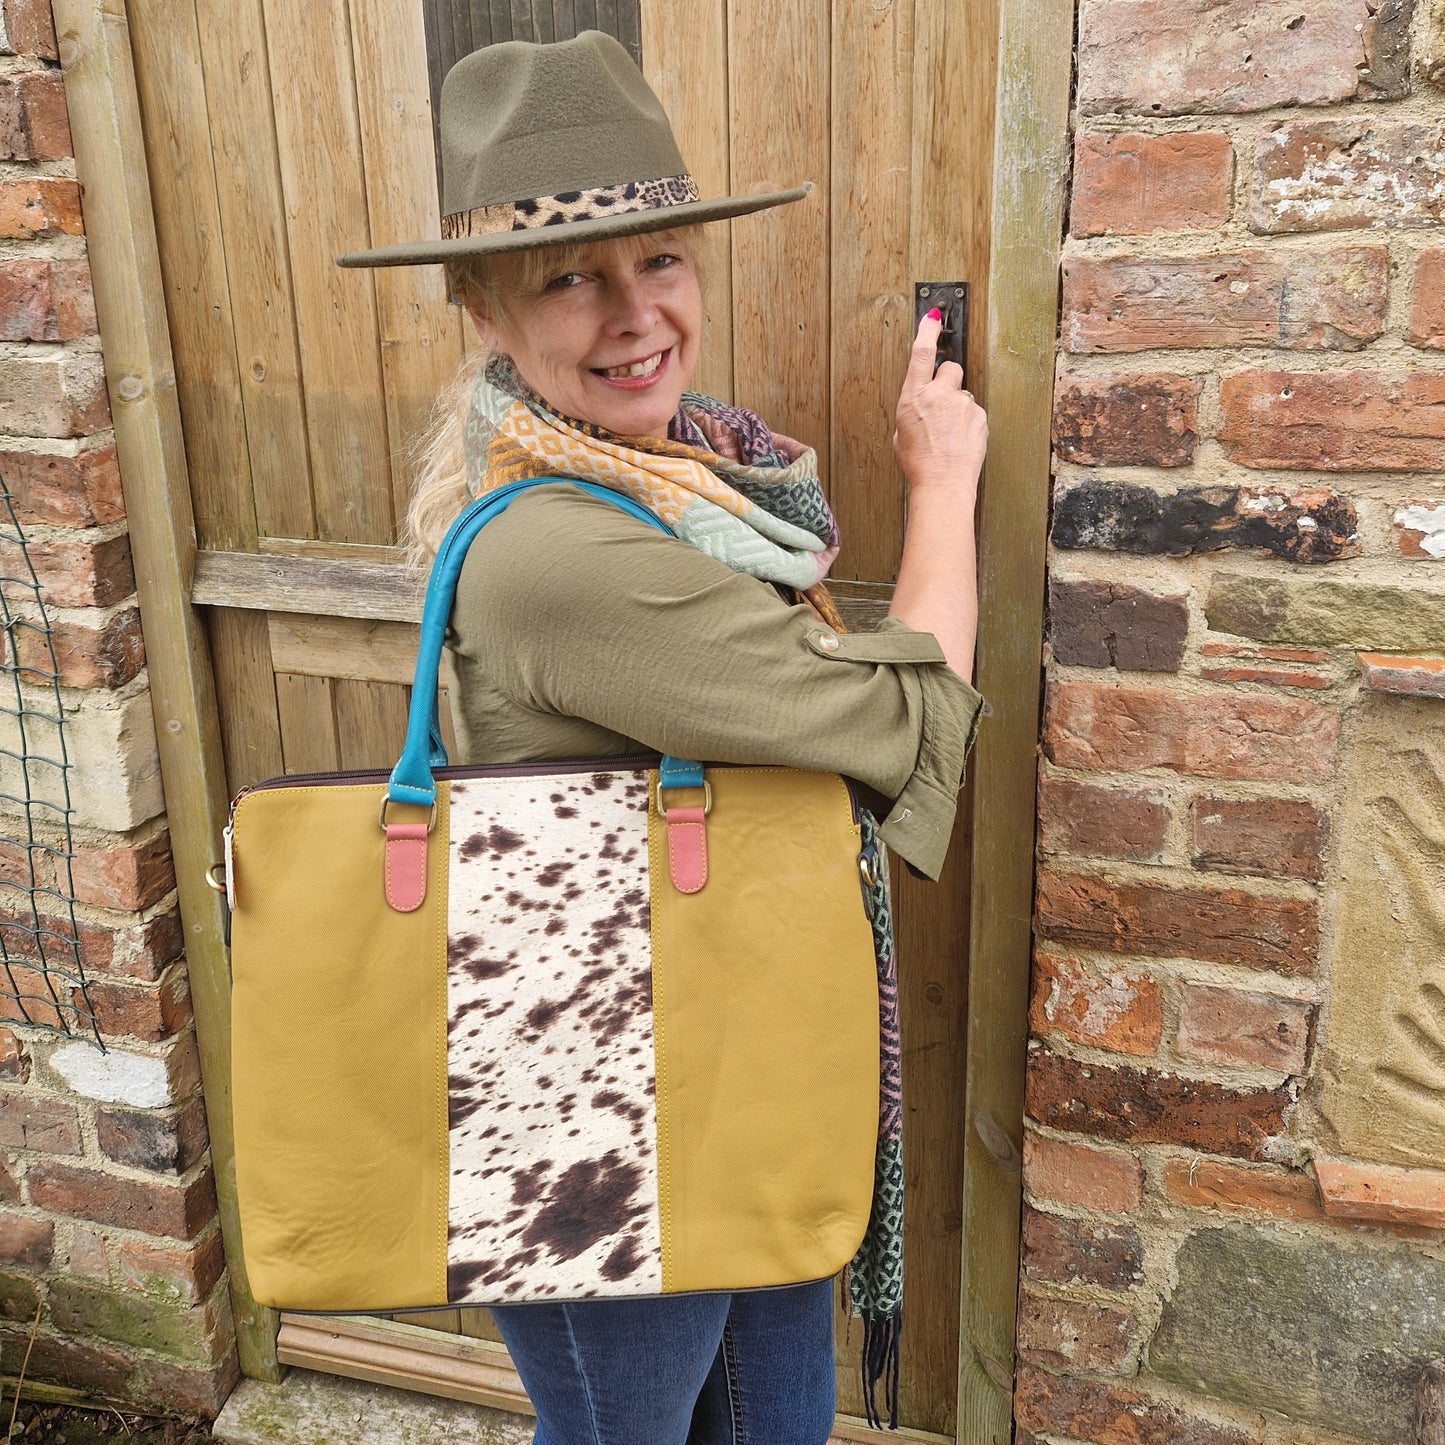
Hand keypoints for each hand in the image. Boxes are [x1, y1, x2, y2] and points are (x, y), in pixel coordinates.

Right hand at [892, 310, 986, 494]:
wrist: (942, 483)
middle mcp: (939, 395)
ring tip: (950, 434)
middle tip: (943, 402)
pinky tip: (960, 441)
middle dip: (947, 381)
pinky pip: (974, 412)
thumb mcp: (902, 434)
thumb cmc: (919, 464)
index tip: (932, 315)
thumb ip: (913, 411)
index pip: (920, 353)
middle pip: (950, 368)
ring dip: (958, 408)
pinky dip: (968, 423)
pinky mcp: (979, 416)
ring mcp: (962, 404)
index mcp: (913, 397)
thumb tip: (922, 406)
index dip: (926, 330)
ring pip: (962, 395)